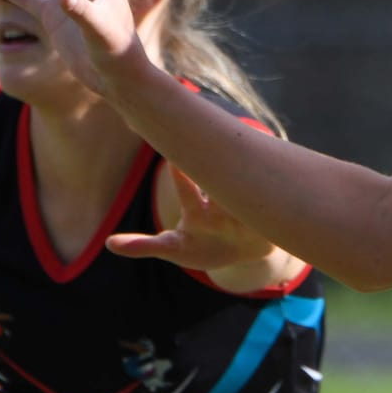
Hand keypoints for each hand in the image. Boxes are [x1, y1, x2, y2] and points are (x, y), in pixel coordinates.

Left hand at [108, 163, 275, 271]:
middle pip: (217, 178)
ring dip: (247, 184)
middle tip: (210, 137)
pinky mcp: (266, 223)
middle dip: (214, 160)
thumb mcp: (174, 249)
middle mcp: (221, 203)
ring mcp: (244, 212)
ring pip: (244, 192)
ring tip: (251, 168)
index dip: (178, 169)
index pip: (186, 185)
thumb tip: (110, 244)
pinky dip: (275, 203)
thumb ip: (143, 246)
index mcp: (198, 208)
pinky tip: (281, 194)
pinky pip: (272, 209)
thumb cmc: (204, 248)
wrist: (245, 255)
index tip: (170, 152)